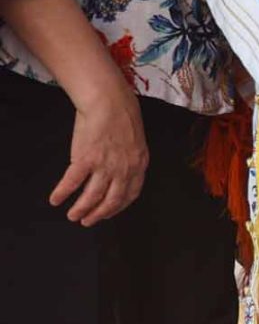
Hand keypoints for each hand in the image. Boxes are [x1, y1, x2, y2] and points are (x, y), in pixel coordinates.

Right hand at [55, 82, 146, 224]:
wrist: (109, 102)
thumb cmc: (122, 116)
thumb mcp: (135, 142)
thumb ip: (130, 159)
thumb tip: (121, 171)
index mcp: (139, 165)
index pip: (131, 194)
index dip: (118, 207)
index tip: (109, 213)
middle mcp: (124, 170)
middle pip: (112, 200)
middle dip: (99, 214)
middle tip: (88, 221)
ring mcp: (105, 166)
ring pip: (92, 196)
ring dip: (81, 209)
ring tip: (73, 216)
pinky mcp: (86, 159)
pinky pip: (72, 182)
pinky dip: (63, 193)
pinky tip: (56, 199)